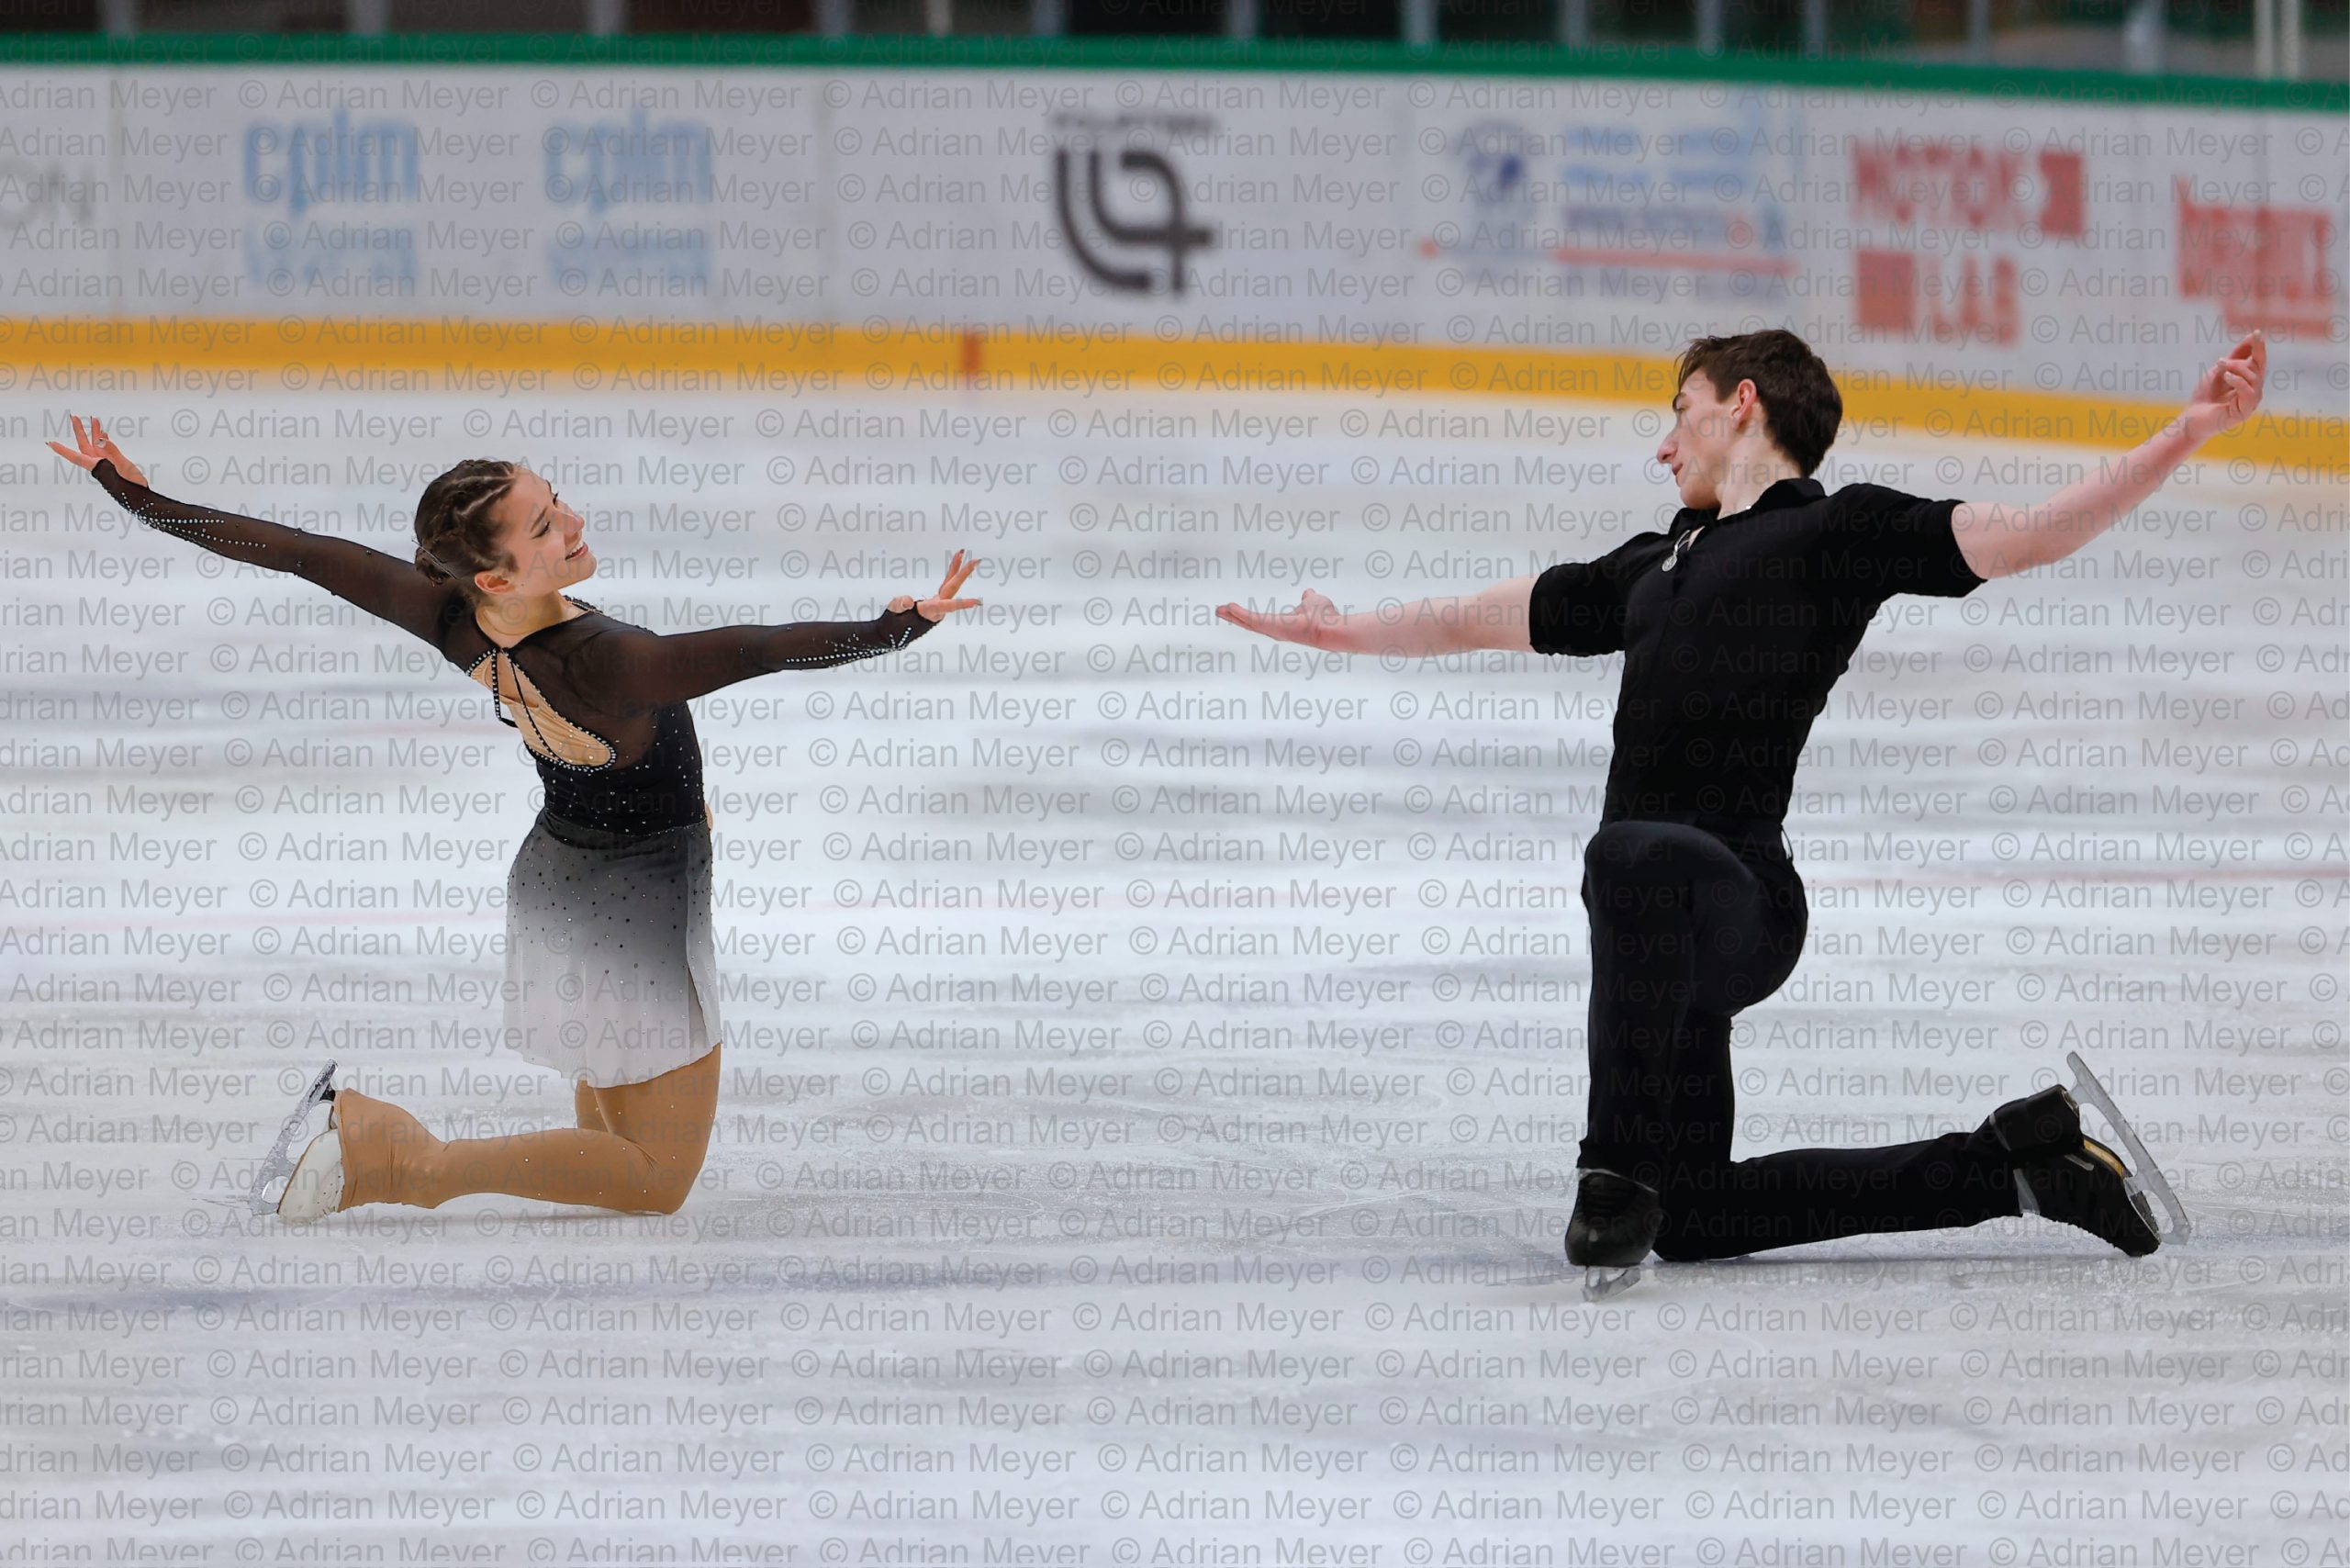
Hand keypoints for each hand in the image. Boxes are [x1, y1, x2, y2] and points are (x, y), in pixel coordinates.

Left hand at [46, 412, 146, 485]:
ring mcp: (106, 464)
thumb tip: (99, 439)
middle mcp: (99, 464)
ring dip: (95, 433)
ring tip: (95, 419)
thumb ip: (112, 451)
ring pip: (96, 445)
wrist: (141, 498)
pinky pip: (106, 449)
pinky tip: (104, 435)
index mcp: (97, 466)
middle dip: (79, 431)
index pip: (75, 456)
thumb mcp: (123, 467)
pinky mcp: (114, 464)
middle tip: (74, 417)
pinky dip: (104, 441)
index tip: (50, 443)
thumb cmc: (131, 486)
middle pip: (84, 445)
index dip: (62, 450)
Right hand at [887, 549, 981, 622]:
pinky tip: (955, 564)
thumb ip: (900, 605)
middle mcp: (937, 608)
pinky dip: (950, 573)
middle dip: (964, 574)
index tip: (977, 602)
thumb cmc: (894, 623)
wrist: (895, 633)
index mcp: (929, 612)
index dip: (962, 604)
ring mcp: (938, 604)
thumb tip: (908, 602)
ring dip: (956, 568)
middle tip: (976, 560)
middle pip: (953, 588)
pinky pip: (945, 585)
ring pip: (950, 584)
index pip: (947, 606)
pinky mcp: (936, 601)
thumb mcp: (893, 612)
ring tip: (961, 552)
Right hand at [1215, 589, 1346, 649]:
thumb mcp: (1313, 602)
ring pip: (1247, 623)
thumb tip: (1308, 593)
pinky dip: (1239, 613)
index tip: (1239, 612)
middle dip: (1234, 618)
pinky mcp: (1271, 625)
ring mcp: (1272, 630)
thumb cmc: (1325, 618)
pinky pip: (1251, 618)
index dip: (1249, 617)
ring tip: (1219, 609)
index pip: (1263, 622)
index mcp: (1283, 626)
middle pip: (1249, 624)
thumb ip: (1308, 599)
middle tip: (1221, 611)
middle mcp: (1275, 631)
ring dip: (1232, 616)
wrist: (1329, 628)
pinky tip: (1228, 606)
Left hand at [2182, 329, 2264, 442]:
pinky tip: (2227, 376)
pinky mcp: (2245, 412)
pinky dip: (2239, 381)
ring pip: (2254, 378)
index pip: (2259, 361)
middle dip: (2248, 356)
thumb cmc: (2205, 395)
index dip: (2259, 347)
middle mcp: (2254, 391)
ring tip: (2221, 367)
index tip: (2257, 332)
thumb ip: (2236, 356)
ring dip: (2237, 368)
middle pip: (2259, 368)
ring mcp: (2251, 402)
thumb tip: (2251, 337)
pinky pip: (2249, 392)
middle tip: (2229, 355)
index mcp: (2250, 381)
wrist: (2191, 418)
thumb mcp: (2220, 370)